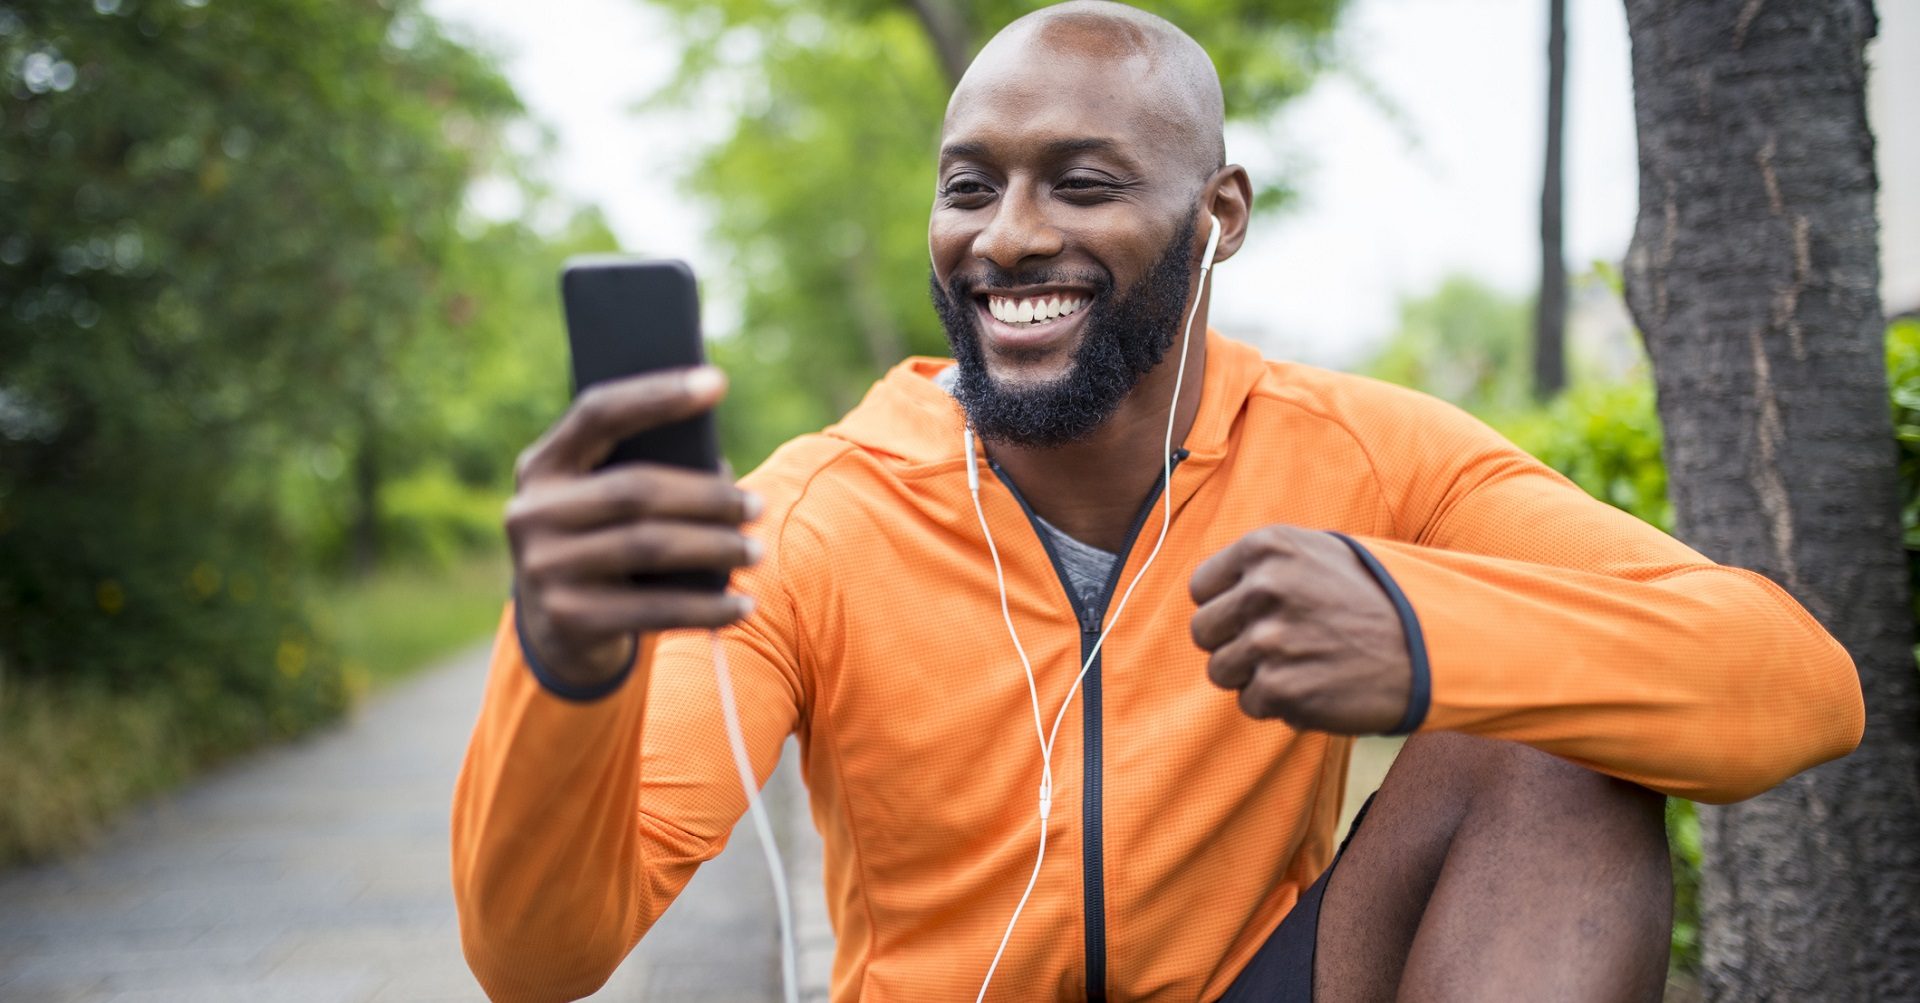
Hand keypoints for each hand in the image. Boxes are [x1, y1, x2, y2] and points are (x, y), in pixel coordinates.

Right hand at [506, 366, 760, 688]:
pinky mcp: (567, 618)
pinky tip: (742, 604)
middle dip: (707, 496)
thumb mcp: (606, 504)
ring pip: (649, 546)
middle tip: (756, 505)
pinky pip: (653, 608)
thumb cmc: (603, 544)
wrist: (558, 631)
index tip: (717, 383)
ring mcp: (543, 568)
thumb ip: (646, 476)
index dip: (658, 396)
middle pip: (635, 489)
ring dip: (714, 548)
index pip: (598, 413)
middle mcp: (531, 512)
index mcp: (541, 466)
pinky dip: (706, 607)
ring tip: (755, 550)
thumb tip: (718, 470)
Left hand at [1189, 526, 1409, 733]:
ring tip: (1302, 665)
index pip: (1201, 587)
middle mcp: (1262, 588)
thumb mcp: (1323, 553)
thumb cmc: (1377, 599)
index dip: (1226, 607)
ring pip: (1222, 671)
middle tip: (1280, 646)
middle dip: (1234, 643)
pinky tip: (1317, 685)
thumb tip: (1215, 590)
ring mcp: (1270, 641)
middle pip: (1204, 632)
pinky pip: (1251, 704)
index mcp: (1267, 547)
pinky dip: (1280, 704)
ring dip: (1255, 676)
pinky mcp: (1281, 689)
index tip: (1255, 616)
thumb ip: (1266, 564)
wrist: (1434, 646)